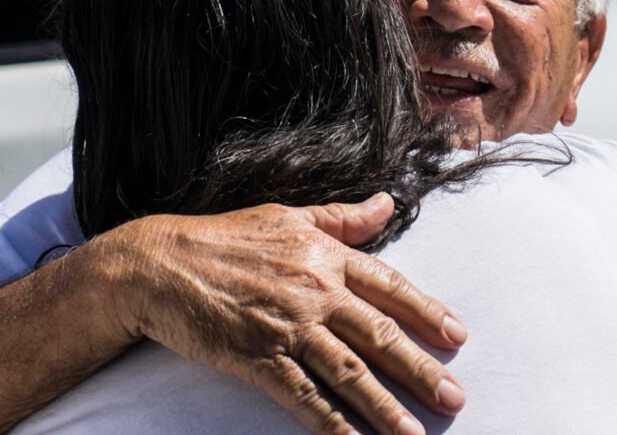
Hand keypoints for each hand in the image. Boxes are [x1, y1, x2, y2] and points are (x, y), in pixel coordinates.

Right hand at [103, 193, 466, 434]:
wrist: (159, 264)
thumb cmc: (224, 238)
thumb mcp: (288, 216)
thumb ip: (342, 218)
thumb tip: (387, 204)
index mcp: (325, 255)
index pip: (389, 285)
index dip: (425, 311)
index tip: (456, 335)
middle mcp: (315, 290)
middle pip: (378, 335)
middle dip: (420, 369)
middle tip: (454, 397)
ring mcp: (287, 326)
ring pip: (348, 372)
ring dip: (385, 406)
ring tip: (415, 433)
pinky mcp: (258, 358)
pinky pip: (303, 397)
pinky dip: (331, 423)